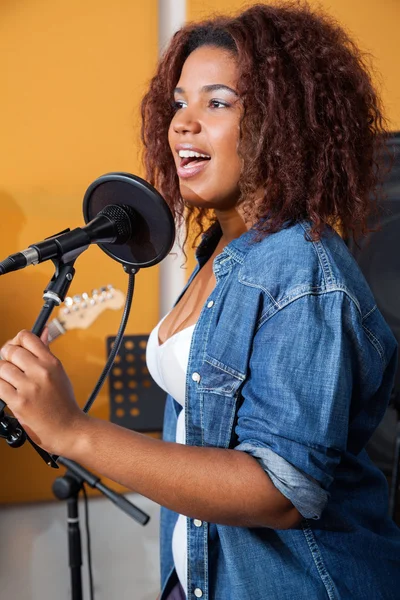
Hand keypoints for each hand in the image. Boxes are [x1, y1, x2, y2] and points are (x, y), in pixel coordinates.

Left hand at [0, 329, 86, 455]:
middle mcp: (41, 372)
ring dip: (2, 375)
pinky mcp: (20, 402)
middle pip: (10, 351)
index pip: (26, 337)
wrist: (69, 429)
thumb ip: (46, 353)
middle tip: (11, 368)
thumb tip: (42, 332)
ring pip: (1, 368)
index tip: (16, 349)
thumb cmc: (64, 404)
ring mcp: (30, 387)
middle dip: (6, 358)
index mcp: (51, 362)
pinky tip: (8, 392)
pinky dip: (1, 388)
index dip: (17, 341)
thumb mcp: (59, 374)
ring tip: (11, 383)